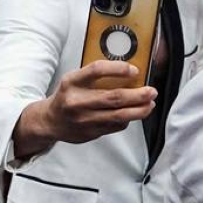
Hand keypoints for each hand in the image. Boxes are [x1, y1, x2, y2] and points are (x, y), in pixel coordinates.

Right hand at [14, 61, 156, 158]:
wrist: (50, 121)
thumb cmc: (68, 96)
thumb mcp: (75, 80)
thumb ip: (96, 76)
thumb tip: (130, 73)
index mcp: (72, 82)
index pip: (96, 70)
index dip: (118, 69)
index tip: (134, 70)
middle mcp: (77, 101)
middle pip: (114, 97)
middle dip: (138, 95)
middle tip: (151, 91)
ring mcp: (84, 119)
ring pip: (118, 115)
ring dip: (139, 110)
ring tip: (150, 104)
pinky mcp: (90, 133)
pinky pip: (116, 126)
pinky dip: (128, 119)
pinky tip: (134, 113)